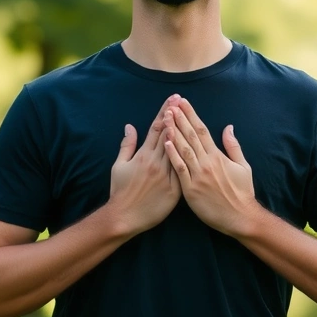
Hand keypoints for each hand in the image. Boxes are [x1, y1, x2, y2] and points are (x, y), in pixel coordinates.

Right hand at [109, 95, 182, 234]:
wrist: (125, 217)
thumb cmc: (120, 191)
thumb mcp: (118, 166)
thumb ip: (127, 145)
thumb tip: (130, 126)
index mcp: (143, 156)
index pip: (156, 129)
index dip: (164, 112)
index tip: (171, 100)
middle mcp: (156, 163)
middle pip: (169, 135)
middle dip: (176, 116)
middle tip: (183, 100)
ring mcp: (166, 176)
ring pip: (179, 150)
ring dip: (185, 132)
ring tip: (191, 116)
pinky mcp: (174, 190)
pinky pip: (184, 171)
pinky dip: (190, 159)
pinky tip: (198, 148)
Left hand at [163, 98, 258, 235]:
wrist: (240, 217)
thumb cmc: (242, 193)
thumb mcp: (243, 167)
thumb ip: (233, 146)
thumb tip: (228, 127)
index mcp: (218, 156)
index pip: (202, 130)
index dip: (191, 115)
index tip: (183, 103)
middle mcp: (207, 162)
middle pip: (190, 136)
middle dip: (179, 118)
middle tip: (170, 104)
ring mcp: (198, 175)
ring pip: (183, 149)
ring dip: (173, 131)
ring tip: (165, 116)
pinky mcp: (190, 189)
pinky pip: (179, 169)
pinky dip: (173, 155)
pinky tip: (166, 142)